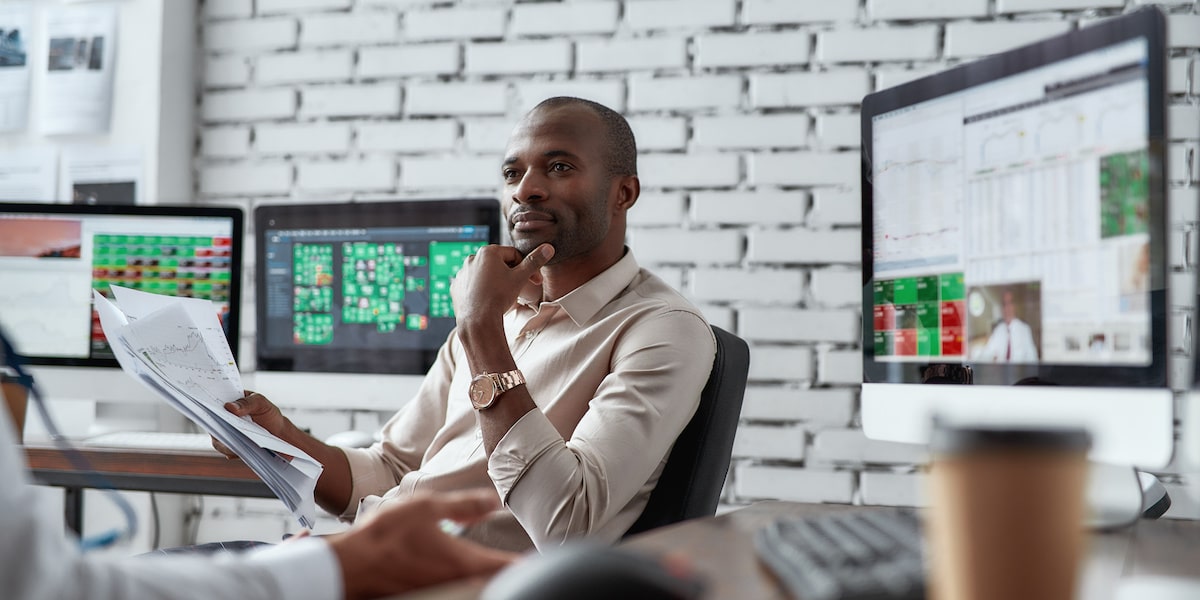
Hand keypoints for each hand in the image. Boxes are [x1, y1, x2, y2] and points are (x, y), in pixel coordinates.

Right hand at [213, 391, 289, 457]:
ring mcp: (225, 433)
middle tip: (221, 427)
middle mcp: (223, 418)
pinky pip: (225, 449)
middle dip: (213, 424)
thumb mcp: (262, 403)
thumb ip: (247, 403)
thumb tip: (229, 407)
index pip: (213, 401)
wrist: (279, 434)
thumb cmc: (269, 415)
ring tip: (233, 443)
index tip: (208, 406)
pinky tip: (236, 451)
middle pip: (211, 421)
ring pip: (216, 437)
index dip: (207, 403)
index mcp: (229, 402)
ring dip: (222, 440)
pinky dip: (230, 450)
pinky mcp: (229, 446)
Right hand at [327, 490, 516, 599]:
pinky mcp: (424, 593)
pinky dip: (463, 579)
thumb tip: (493, 501)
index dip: (525, 563)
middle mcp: (455, 581)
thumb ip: (464, 505)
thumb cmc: (385, 536)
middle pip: (492, 580)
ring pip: (473, 585)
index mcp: (462, 560)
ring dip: (485, 575)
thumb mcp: (427, 507)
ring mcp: (439, 590)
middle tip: (519, 562)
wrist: (350, 565)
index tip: (538, 559)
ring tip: (494, 565)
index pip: (505, 566)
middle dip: (506, 570)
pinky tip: (458, 567)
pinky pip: (453, 587)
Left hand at [450, 243, 553, 329]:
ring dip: (496, 281)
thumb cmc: (498, 297)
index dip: (526, 267)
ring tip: (502, 296)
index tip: (533, 279)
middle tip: (518, 288)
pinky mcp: (457, 287)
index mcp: (488, 252)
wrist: (478, 321)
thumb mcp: (521, 278)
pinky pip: (473, 285)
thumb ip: (534, 261)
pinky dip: (481, 290)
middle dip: (511, 274)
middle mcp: (472, 259)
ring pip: (485, 274)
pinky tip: (488, 299)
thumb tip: (547, 248)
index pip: (514, 254)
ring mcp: (462, 273)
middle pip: (499, 263)